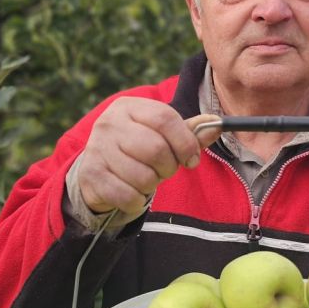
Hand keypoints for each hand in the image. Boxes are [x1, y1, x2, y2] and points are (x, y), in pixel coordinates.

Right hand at [75, 99, 221, 215]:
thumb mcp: (161, 135)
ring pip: (143, 176)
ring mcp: (97, 149)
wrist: (97, 172)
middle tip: (166, 170)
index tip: (192, 158)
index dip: (185, 142)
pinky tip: (132, 192)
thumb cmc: (137, 150)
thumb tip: (217, 124)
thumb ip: (189, 132)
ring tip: (146, 179)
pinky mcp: (91, 176)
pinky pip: (128, 195)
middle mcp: (109, 123)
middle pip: (156, 148)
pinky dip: (138, 200)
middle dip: (169, 167)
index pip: (166, 118)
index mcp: (129, 107)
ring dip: (153, 185)